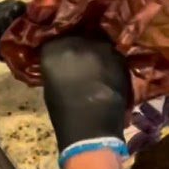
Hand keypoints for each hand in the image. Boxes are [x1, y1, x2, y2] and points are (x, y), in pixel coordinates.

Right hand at [39, 34, 130, 151]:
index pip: (54, 41)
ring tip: (94, 67)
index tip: (60, 59)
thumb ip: (57, 66)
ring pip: (96, 44)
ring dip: (95, 53)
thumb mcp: (50, 84)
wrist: (92, 129)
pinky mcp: (118, 57)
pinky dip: (108, 62)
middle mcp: (78, 42)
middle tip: (78, 62)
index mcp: (55, 49)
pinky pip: (111, 54)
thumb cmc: (64, 112)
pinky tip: (106, 75)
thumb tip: (63, 61)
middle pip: (77, 38)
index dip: (58, 50)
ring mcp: (101, 48)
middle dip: (77, 47)